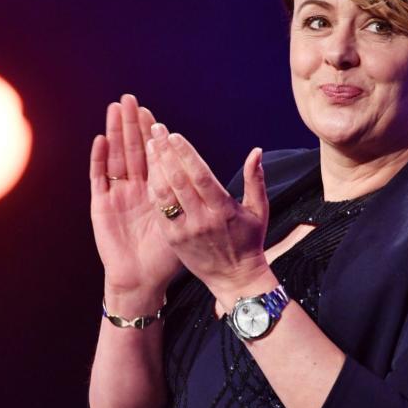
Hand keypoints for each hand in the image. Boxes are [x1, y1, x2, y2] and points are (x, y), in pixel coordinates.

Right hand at [89, 94, 183, 300]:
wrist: (142, 281)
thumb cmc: (166, 258)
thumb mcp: (189, 225)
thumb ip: (199, 200)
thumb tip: (221, 179)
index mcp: (157, 192)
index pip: (155, 158)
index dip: (155, 137)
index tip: (157, 118)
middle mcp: (136, 190)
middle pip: (133, 150)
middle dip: (133, 125)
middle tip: (132, 99)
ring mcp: (117, 195)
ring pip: (116, 157)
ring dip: (115, 133)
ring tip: (116, 109)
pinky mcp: (101, 206)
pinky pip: (99, 178)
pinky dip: (99, 158)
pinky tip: (101, 139)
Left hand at [145, 124, 272, 300]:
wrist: (235, 278)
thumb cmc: (249, 241)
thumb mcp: (259, 210)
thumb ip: (255, 180)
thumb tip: (256, 151)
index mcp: (223, 210)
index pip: (201, 176)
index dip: (186, 154)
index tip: (174, 135)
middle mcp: (202, 219)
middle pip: (179, 180)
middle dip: (166, 153)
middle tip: (155, 129)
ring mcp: (185, 230)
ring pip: (165, 195)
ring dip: (155, 168)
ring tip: (149, 145)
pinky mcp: (173, 239)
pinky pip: (159, 211)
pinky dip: (154, 189)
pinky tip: (148, 171)